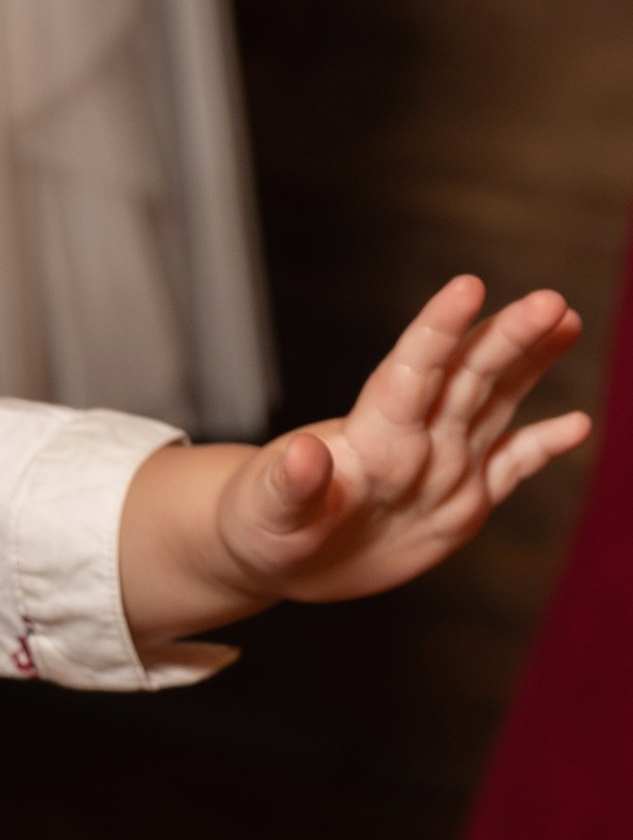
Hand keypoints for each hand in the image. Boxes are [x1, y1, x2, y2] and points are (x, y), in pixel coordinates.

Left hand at [120, 276, 587, 648]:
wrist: (276, 554)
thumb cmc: (260, 525)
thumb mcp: (265, 511)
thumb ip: (289, 486)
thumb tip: (304, 454)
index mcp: (370, 435)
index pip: (410, 372)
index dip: (437, 330)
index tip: (468, 286)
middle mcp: (416, 440)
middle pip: (467, 376)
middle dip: (508, 338)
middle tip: (551, 301)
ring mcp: (442, 466)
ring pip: (494, 403)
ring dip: (530, 363)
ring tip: (566, 320)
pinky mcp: (460, 504)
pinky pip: (509, 468)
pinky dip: (542, 447)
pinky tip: (578, 424)